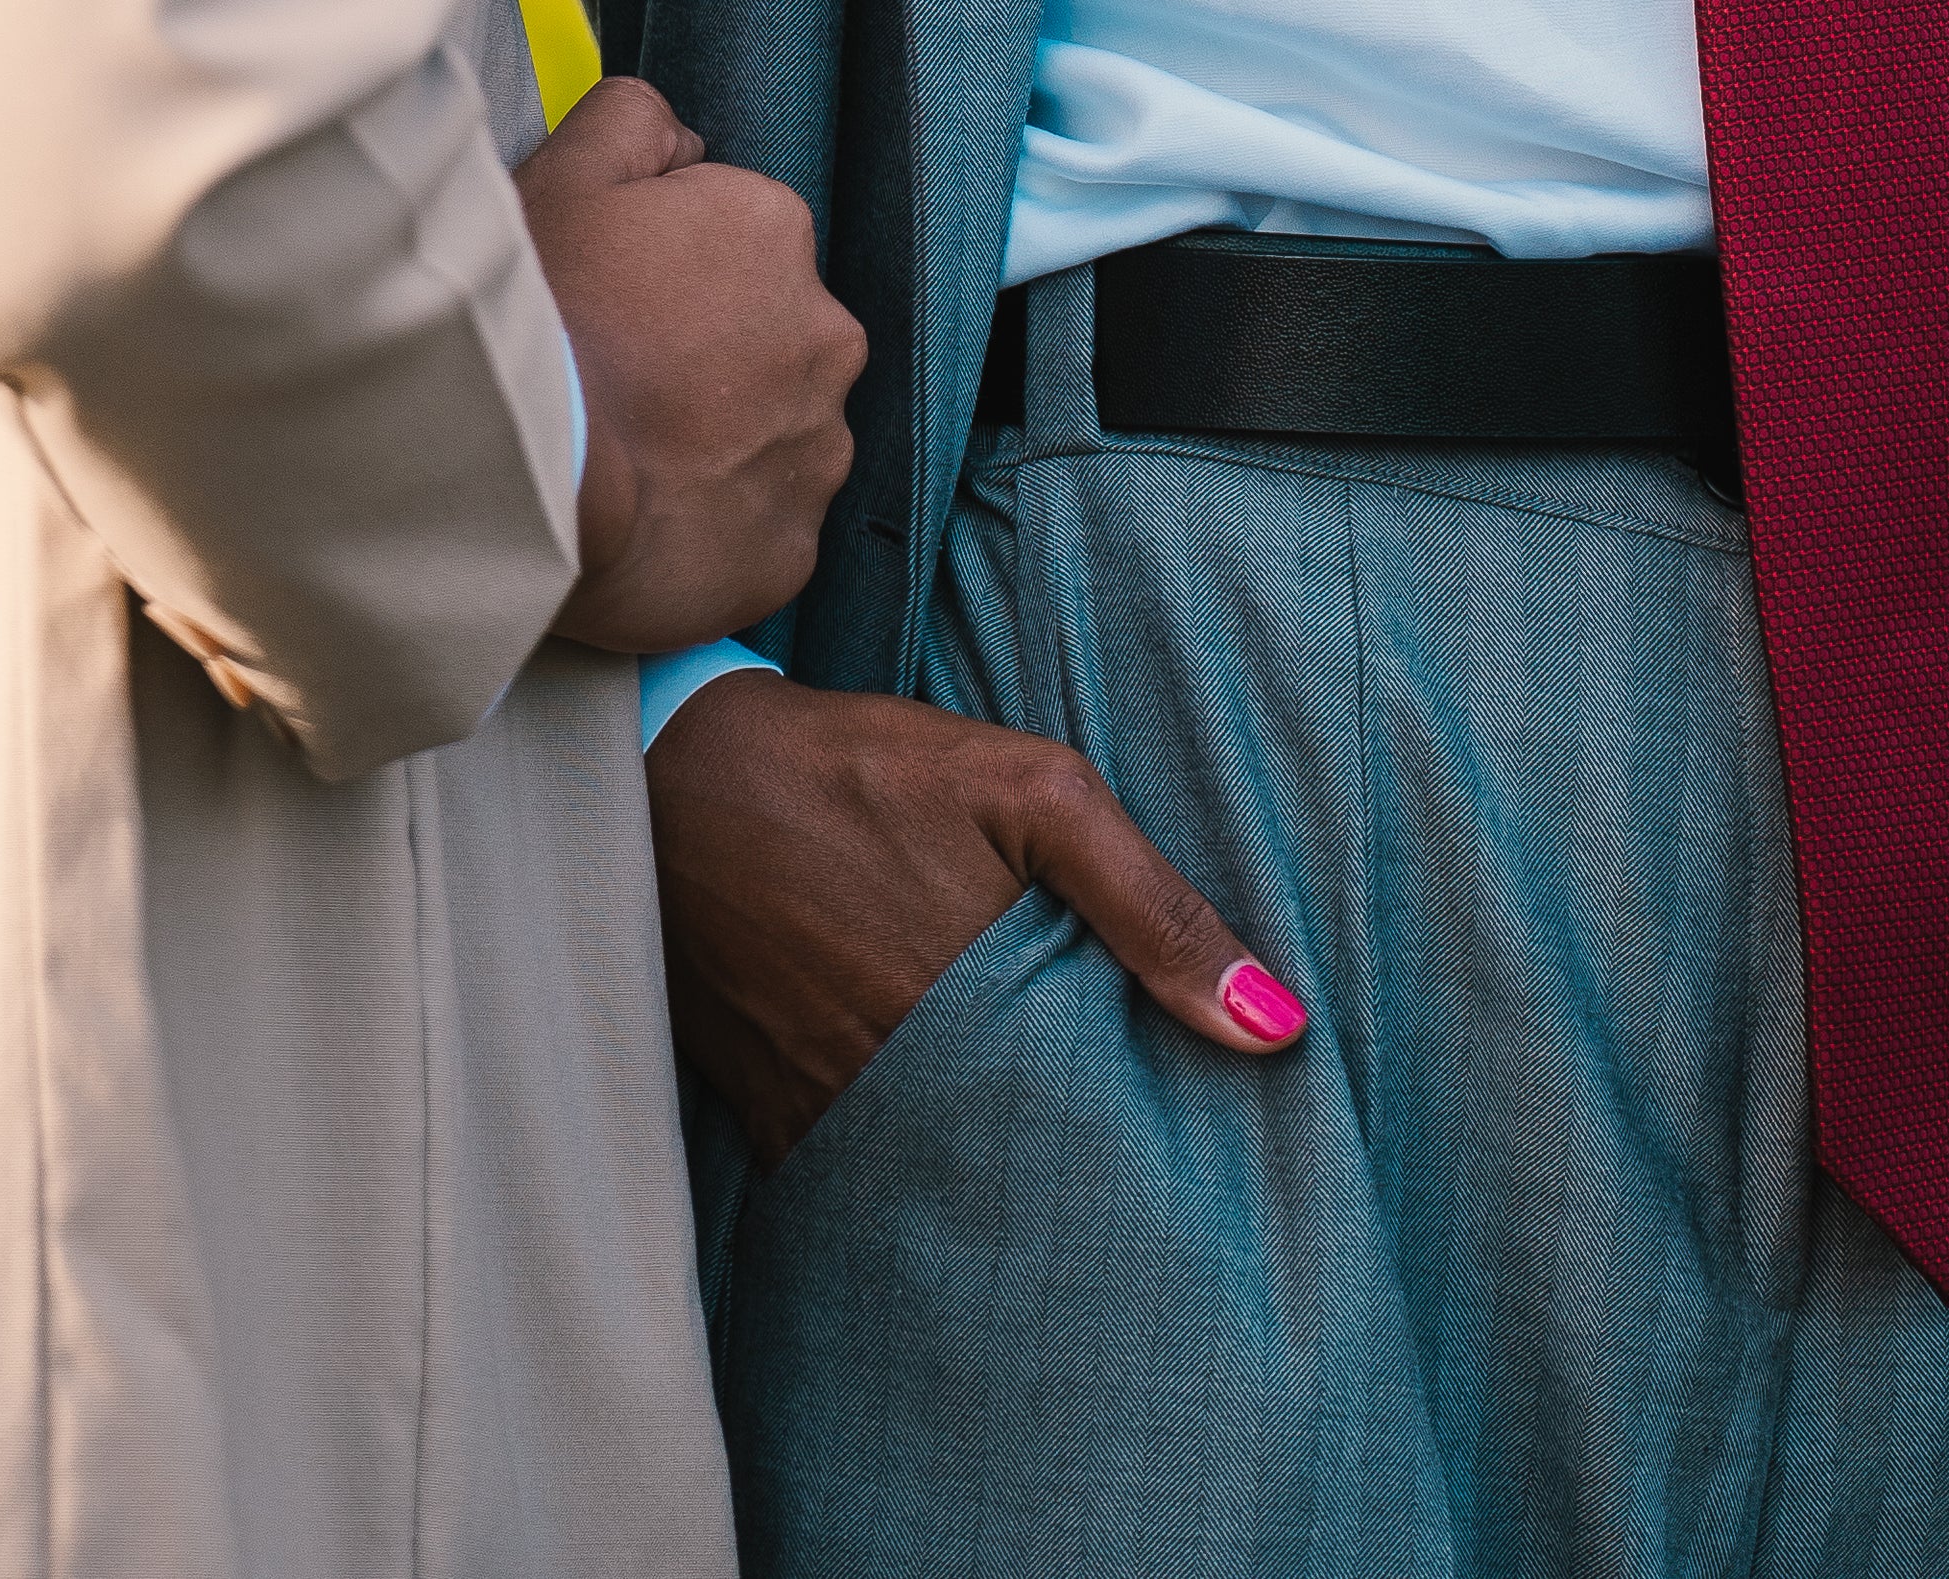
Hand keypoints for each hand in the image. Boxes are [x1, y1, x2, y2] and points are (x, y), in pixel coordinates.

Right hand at [515, 78, 863, 658]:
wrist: (531, 490)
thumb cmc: (545, 319)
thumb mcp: (565, 173)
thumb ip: (634, 122)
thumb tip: (680, 142)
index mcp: (774, 232)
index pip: (733, 235)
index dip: (664, 266)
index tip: (613, 300)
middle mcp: (825, 337)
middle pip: (766, 332)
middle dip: (709, 352)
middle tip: (618, 380)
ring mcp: (815, 452)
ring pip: (771, 431)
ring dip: (718, 439)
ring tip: (626, 455)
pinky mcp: (792, 552)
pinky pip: (758, 525)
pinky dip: (712, 524)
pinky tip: (645, 518)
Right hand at [646, 664, 1307, 1163]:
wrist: (671, 773)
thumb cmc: (859, 768)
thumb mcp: (1027, 790)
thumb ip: (1150, 902)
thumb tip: (1276, 1028)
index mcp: (986, 1012)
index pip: (1107, 1126)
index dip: (1158, 1137)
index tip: (1204, 1145)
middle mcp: (910, 1087)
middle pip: (1033, 1172)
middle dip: (1085, 1172)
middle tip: (1138, 1169)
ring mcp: (832, 1115)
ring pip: (951, 1181)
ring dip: (999, 1170)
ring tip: (1049, 1158)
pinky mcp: (773, 1121)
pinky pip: (863, 1175)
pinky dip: (908, 1163)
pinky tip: (942, 1136)